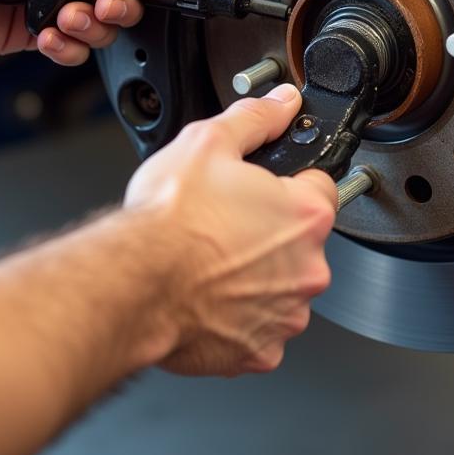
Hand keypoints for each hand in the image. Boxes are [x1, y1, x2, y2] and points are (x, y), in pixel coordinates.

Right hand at [125, 84, 337, 375]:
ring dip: (256, 276)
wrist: (132, 285)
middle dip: (270, 232)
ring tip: (212, 260)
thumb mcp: (208, 143)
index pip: (321, 186)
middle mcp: (308, 268)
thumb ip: (255, 118)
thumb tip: (282, 103)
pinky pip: (258, 328)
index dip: (288, 182)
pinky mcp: (260, 351)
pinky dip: (239, 316)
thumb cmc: (169, 221)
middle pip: (300, 241)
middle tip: (227, 224)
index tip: (263, 189)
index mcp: (306, 214)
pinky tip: (208, 296)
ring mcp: (286, 314)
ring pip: (281, 286)